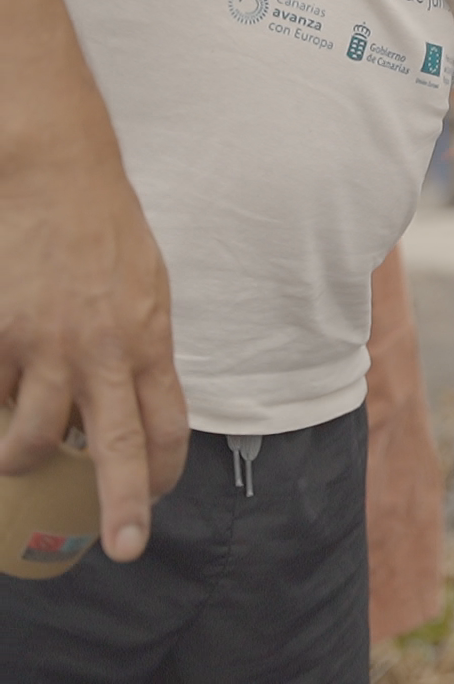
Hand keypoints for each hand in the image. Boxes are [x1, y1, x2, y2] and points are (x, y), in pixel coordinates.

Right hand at [0, 161, 188, 561]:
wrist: (55, 175)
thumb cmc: (105, 230)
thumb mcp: (147, 290)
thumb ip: (139, 348)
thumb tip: (131, 400)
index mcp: (148, 341)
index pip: (167, 427)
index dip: (164, 473)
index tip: (157, 502)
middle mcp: (102, 352)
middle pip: (117, 449)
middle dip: (122, 507)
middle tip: (124, 548)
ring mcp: (44, 347)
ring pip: (31, 438)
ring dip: (22, 456)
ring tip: (18, 453)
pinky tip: (2, 388)